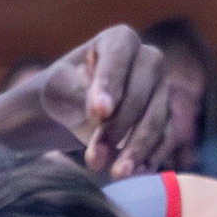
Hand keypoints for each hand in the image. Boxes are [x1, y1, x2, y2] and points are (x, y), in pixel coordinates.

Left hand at [32, 26, 193, 179]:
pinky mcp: (163, 118)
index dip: (111, 82)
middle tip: (94, 157)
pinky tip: (136, 175)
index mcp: (118, 40)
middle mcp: (147, 59)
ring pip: (157, 117)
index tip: (99, 112)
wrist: (65, 114)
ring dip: (137, 148)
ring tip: (116, 174)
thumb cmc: (56, 94)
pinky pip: (164, 137)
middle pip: (143, 90)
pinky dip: (151, 157)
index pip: (119, 55)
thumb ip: (72, 94)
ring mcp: (160, 89)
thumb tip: (98, 114)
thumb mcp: (52, 90)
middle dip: (120, 126)